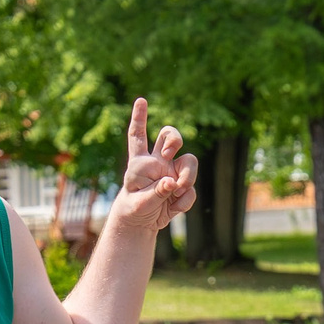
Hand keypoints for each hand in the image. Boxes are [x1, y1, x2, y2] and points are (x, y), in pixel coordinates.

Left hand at [105, 98, 198, 235]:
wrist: (141, 223)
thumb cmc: (133, 208)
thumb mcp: (138, 202)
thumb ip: (155, 192)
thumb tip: (172, 183)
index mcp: (140, 161)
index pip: (138, 136)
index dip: (140, 117)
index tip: (141, 100)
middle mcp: (158, 162)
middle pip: (170, 136)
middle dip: (174, 139)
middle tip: (169, 153)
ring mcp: (173, 173)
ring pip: (190, 161)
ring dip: (188, 176)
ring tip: (177, 191)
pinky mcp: (182, 187)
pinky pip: (190, 190)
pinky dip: (184, 200)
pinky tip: (173, 208)